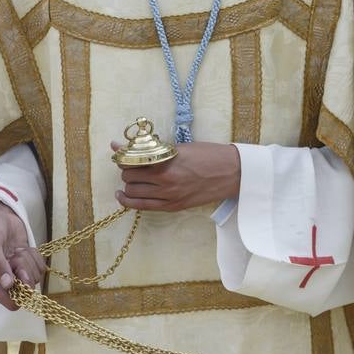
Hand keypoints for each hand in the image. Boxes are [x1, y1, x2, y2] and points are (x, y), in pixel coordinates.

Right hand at [0, 200, 44, 310]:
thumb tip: (7, 285)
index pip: (9, 302)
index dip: (20, 292)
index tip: (21, 274)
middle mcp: (2, 280)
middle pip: (26, 289)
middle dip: (26, 271)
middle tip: (17, 255)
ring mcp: (15, 271)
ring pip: (35, 277)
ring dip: (30, 261)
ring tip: (17, 249)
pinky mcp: (25, 262)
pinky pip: (40, 267)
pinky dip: (35, 256)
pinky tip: (24, 248)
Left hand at [115, 141, 240, 211]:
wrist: (232, 172)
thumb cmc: (209, 155)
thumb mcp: (181, 148)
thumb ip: (155, 149)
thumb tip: (127, 146)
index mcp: (167, 162)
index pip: (132, 161)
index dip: (124, 157)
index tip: (121, 153)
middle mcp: (165, 180)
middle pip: (129, 178)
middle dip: (127, 171)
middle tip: (132, 165)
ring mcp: (169, 196)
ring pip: (133, 193)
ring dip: (129, 185)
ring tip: (131, 180)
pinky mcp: (173, 206)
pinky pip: (143, 207)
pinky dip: (130, 201)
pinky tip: (125, 195)